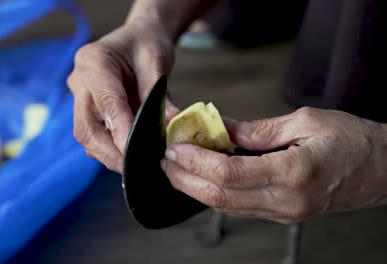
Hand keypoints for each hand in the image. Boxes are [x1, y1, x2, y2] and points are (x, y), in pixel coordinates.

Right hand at [68, 22, 178, 172]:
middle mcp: (80, 80)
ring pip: (86, 135)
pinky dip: (108, 149)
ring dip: (108, 154)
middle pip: (86, 127)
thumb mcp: (157, 61)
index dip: (120, 131)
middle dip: (109, 153)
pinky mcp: (86, 109)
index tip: (136, 153)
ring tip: (134, 167)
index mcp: (94, 61)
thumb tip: (171, 126)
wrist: (136, 38)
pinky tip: (129, 156)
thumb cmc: (146, 44)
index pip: (106, 103)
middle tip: (133, 170)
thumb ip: (160, 94)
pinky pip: (93, 134)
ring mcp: (80, 96)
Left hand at [161, 107, 386, 223]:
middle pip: (219, 198)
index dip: (195, 161)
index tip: (175, 147)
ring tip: (178, 167)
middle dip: (185, 179)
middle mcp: (286, 200)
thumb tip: (221, 128)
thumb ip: (258, 130)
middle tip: (167, 160)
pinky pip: (240, 208)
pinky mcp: (284, 214)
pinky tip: (204, 178)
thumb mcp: (306, 122)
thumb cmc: (354, 141)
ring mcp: (284, 212)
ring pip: (226, 207)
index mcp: (293, 173)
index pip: (228, 175)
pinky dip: (216, 193)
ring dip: (196, 188)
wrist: (385, 169)